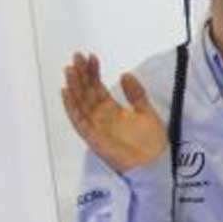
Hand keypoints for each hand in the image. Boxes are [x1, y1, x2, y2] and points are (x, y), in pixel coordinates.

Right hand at [60, 52, 166, 173]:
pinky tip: (66, 92)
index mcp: (112, 110)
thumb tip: (125, 74)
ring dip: (74, 86)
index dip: (93, 72)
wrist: (155, 164)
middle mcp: (101, 116)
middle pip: (86, 92)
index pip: (98, 87)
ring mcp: (96, 126)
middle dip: (81, 74)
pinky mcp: (93, 137)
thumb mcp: (146, 112)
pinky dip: (71, 107)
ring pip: (80, 103)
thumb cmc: (152, 143)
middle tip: (78, 56)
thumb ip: (136, 94)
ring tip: (71, 69)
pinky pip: (78, 121)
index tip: (92, 57)